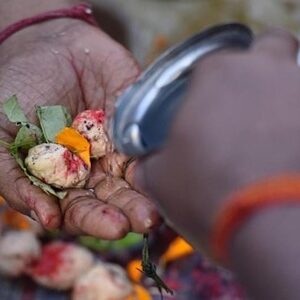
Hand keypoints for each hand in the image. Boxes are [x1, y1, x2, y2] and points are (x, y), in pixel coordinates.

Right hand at [0, 19, 159, 237]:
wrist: (47, 45)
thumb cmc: (17, 89)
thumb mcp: (1, 134)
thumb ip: (13, 178)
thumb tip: (47, 217)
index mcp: (62, 176)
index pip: (80, 208)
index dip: (94, 219)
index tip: (110, 227)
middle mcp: (93, 167)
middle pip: (112, 198)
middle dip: (127, 211)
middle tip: (142, 221)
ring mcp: (116, 146)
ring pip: (133, 178)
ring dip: (144, 194)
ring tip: (154, 210)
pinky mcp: (134, 125)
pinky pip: (144, 145)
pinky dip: (148, 159)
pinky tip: (154, 172)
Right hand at [136, 30, 299, 249]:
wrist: (269, 224)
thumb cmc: (210, 193)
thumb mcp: (163, 180)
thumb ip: (151, 164)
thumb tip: (143, 166)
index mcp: (215, 75)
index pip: (209, 65)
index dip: (206, 86)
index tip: (207, 107)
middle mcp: (262, 69)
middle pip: (266, 50)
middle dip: (257, 71)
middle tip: (247, 106)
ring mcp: (299, 88)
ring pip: (293, 75)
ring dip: (281, 95)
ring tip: (269, 132)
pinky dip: (294, 121)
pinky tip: (286, 148)